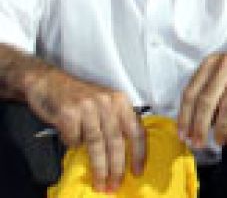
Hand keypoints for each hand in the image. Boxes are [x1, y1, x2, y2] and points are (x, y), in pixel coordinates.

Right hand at [25, 70, 144, 192]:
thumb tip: (124, 155)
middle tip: (115, 185)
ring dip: (99, 167)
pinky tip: (71, 142)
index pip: (136, 130)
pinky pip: (74, 139)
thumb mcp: (104, 104)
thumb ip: (115, 122)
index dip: (139, 153)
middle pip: (116, 140)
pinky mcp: (68, 112)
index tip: (138, 171)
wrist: (48, 82)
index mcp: (120, 101)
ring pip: (97, 144)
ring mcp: (87, 107)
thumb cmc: (78, 97)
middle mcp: (107, 102)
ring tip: (100, 182)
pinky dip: (73, 145)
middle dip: (117, 166)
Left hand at [178, 48, 226, 148]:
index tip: (184, 135)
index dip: (185, 117)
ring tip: (220, 141)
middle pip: (207, 100)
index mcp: (212, 62)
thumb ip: (209, 91)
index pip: (192, 92)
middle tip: (198, 143)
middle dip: (200, 126)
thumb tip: (194, 123)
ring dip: (221, 128)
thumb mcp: (225, 73)